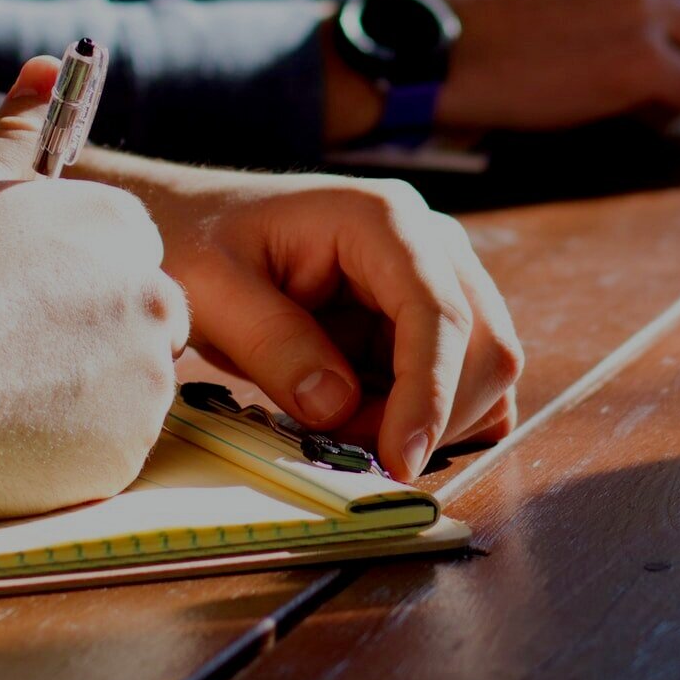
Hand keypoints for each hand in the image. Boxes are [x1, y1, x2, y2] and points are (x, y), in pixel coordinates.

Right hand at [0, 58, 189, 519]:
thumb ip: (17, 127)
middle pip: (141, 318)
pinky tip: (7, 433)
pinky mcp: (128, 450)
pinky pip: (110, 446)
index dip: (70, 278)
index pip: (126, 252)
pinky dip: (71, 446)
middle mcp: (151, 296)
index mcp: (119, 227)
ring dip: (82, 390)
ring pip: (129, 385)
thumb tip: (48, 66)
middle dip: (90, 334)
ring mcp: (146, 378)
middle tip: (8, 350)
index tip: (19, 298)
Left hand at [85, 161, 523, 478]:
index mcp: (382, 219)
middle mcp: (430, 242)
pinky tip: (371, 420)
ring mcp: (439, 278)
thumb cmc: (199, 243)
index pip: (438, 312)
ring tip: (342, 425)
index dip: (428, 393)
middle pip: (484, 344)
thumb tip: (338, 406)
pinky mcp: (431, 317)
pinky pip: (465, 380)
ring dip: (430, 420)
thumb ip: (274, 344)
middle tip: (348, 448)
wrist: (194, 225)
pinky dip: (433, 417)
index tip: (398, 460)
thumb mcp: (212, 291)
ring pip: (485, 369)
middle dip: (431, 415)